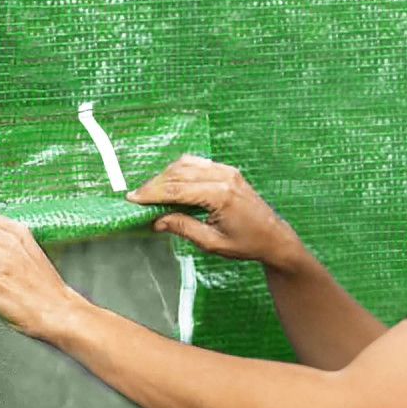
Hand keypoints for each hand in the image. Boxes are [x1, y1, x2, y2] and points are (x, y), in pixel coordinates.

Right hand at [126, 154, 300, 268]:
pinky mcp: (228, 170)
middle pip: (178, 172)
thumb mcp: (211, 243)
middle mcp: (223, 177)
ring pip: (186, 164)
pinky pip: (198, 163)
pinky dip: (180, 170)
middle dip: (155, 184)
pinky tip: (171, 182)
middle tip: (137, 197)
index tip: (132, 198)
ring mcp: (227, 170)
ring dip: (166, 175)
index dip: (152, 193)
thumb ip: (183, 228)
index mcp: (220, 195)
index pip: (177, 189)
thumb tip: (157, 220)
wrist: (274, 236)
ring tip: (151, 192)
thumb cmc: (246, 244)